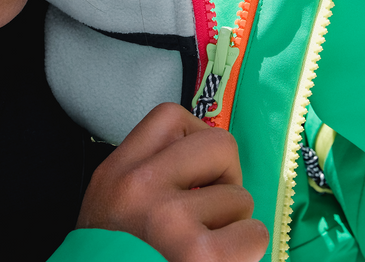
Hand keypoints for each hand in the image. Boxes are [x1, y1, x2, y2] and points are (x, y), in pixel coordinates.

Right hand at [77, 103, 267, 261]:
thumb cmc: (116, 258)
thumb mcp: (111, 205)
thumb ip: (149, 174)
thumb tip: (211, 159)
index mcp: (117, 172)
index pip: (170, 116)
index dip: (195, 138)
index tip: (193, 172)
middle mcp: (141, 188)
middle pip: (220, 144)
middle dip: (227, 177)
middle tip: (211, 209)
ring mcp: (172, 222)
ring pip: (240, 198)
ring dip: (231, 225)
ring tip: (201, 249)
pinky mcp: (201, 256)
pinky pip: (253, 234)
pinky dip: (244, 252)